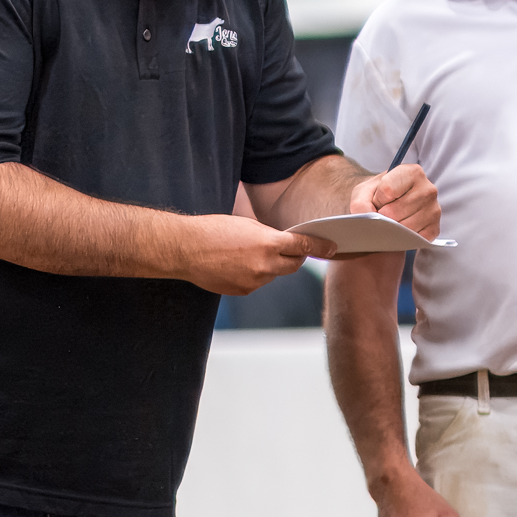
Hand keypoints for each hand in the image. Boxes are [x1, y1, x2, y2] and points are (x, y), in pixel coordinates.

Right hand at [181, 215, 327, 295]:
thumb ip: (270, 235)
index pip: (304, 245)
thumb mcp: (247, 225)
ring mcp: (255, 281)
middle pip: (294, 264)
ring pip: (274, 274)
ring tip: (247, 254)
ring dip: (271, 266)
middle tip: (291, 249)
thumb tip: (286, 242)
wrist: (183, 249)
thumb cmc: (212, 230)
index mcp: (268, 243)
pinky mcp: (243, 291)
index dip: (320, 246)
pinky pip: (258, 283)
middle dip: (295, 256)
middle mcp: (265, 265)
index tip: (333, 248)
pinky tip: (236, 265)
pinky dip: (254, 275)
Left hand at [352, 163, 440, 238]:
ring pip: (404, 228)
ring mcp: (435, 210)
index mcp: (412, 172)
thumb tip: (367, 218)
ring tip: (392, 220)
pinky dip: (403, 238)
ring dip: (392, 229)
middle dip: (383, 216)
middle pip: (394, 212)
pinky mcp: (435, 228)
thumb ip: (361, 202)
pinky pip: (414, 239)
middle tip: (384, 211)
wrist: (390, 204)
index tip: (378, 199)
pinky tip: (401, 229)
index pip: (388, 190)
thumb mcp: (364, 192)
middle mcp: (428, 189)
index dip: (377, 199)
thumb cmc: (378, 195)